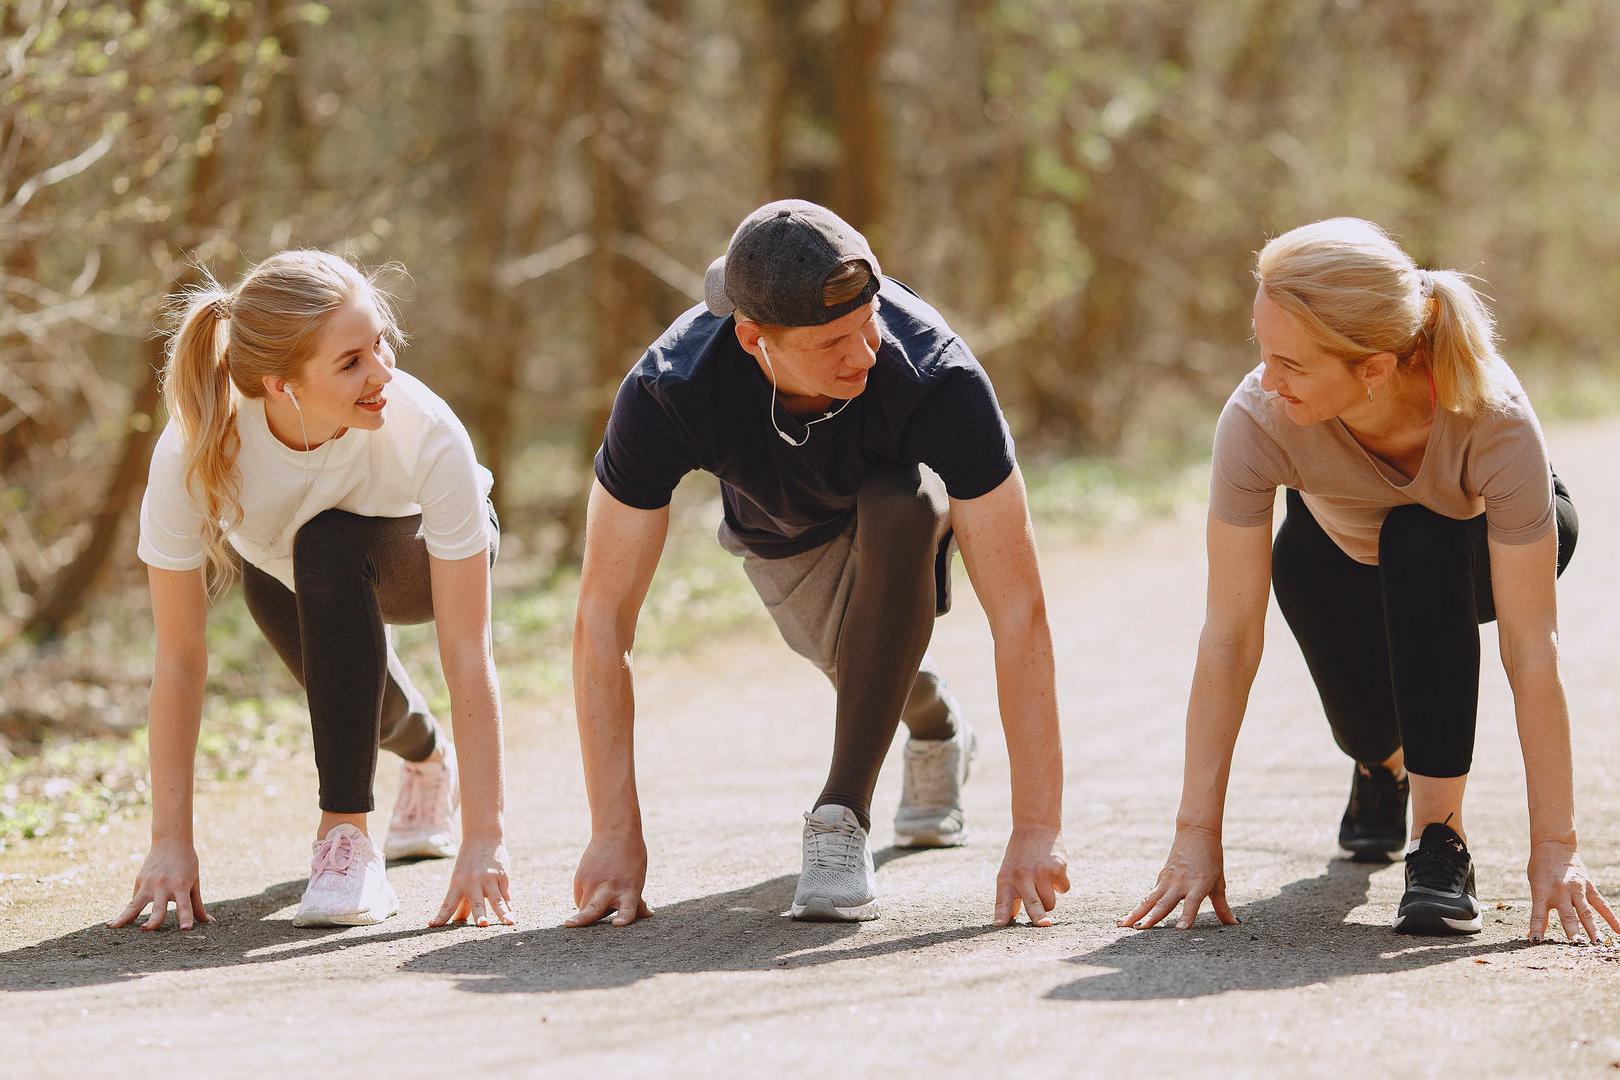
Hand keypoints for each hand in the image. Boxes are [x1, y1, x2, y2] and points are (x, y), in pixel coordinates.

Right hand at [108, 839, 210, 930]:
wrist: (171, 842)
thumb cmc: (187, 864)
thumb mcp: (194, 882)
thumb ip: (197, 905)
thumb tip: (210, 923)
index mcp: (181, 885)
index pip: (185, 905)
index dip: (186, 917)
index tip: (186, 929)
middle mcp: (164, 886)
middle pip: (158, 907)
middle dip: (153, 920)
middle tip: (147, 929)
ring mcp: (149, 884)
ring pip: (135, 904)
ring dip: (125, 917)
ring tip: (113, 927)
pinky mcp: (139, 881)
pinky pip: (133, 901)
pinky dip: (124, 912)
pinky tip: (114, 924)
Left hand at [430, 835, 514, 927]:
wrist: (483, 837)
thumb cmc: (468, 864)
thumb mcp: (460, 879)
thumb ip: (461, 902)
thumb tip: (457, 921)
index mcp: (457, 884)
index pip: (448, 904)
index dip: (441, 916)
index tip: (432, 925)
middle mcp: (473, 882)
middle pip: (476, 903)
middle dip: (479, 914)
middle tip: (482, 924)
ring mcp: (490, 879)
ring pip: (498, 900)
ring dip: (504, 912)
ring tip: (510, 923)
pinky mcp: (503, 876)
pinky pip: (506, 895)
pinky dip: (509, 906)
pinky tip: (512, 916)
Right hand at [565, 829, 653, 927]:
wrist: (616, 832)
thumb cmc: (632, 860)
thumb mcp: (637, 880)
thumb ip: (637, 900)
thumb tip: (649, 914)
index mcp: (630, 890)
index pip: (628, 908)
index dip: (623, 917)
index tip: (618, 924)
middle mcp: (610, 888)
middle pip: (593, 909)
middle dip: (582, 919)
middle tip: (569, 924)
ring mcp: (592, 882)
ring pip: (583, 908)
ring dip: (583, 916)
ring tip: (572, 924)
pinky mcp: (581, 878)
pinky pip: (580, 898)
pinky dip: (586, 900)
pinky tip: (592, 890)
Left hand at [993, 824, 1070, 926]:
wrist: (1035, 827)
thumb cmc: (1020, 856)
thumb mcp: (1008, 872)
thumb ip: (1009, 896)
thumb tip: (1008, 920)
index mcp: (1006, 879)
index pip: (1003, 901)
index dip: (1002, 915)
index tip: (999, 925)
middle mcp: (1023, 876)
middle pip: (1033, 904)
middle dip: (1038, 918)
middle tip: (1044, 925)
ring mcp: (1042, 872)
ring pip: (1050, 903)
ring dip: (1049, 900)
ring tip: (1043, 885)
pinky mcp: (1058, 868)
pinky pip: (1063, 889)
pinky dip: (1060, 885)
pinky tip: (1053, 872)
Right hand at [1120, 823, 1237, 930]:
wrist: (1197, 833)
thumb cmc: (1212, 859)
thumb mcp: (1219, 883)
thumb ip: (1222, 906)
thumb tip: (1234, 924)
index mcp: (1199, 884)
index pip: (1192, 903)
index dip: (1187, 916)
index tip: (1180, 929)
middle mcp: (1181, 882)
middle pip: (1164, 902)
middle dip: (1151, 917)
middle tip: (1140, 929)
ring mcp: (1168, 879)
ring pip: (1150, 899)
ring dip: (1137, 912)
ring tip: (1124, 924)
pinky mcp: (1161, 877)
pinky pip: (1150, 894)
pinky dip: (1140, 906)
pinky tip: (1130, 917)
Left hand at [1527, 840, 1618, 943]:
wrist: (1553, 845)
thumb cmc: (1540, 868)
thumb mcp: (1535, 887)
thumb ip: (1539, 910)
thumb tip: (1533, 934)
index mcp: (1542, 891)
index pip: (1538, 914)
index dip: (1536, 928)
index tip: (1535, 941)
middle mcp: (1560, 891)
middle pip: (1567, 914)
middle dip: (1572, 930)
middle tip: (1576, 944)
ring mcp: (1576, 889)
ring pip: (1586, 911)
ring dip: (1592, 927)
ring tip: (1597, 942)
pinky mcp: (1589, 886)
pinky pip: (1601, 904)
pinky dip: (1611, 918)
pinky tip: (1619, 931)